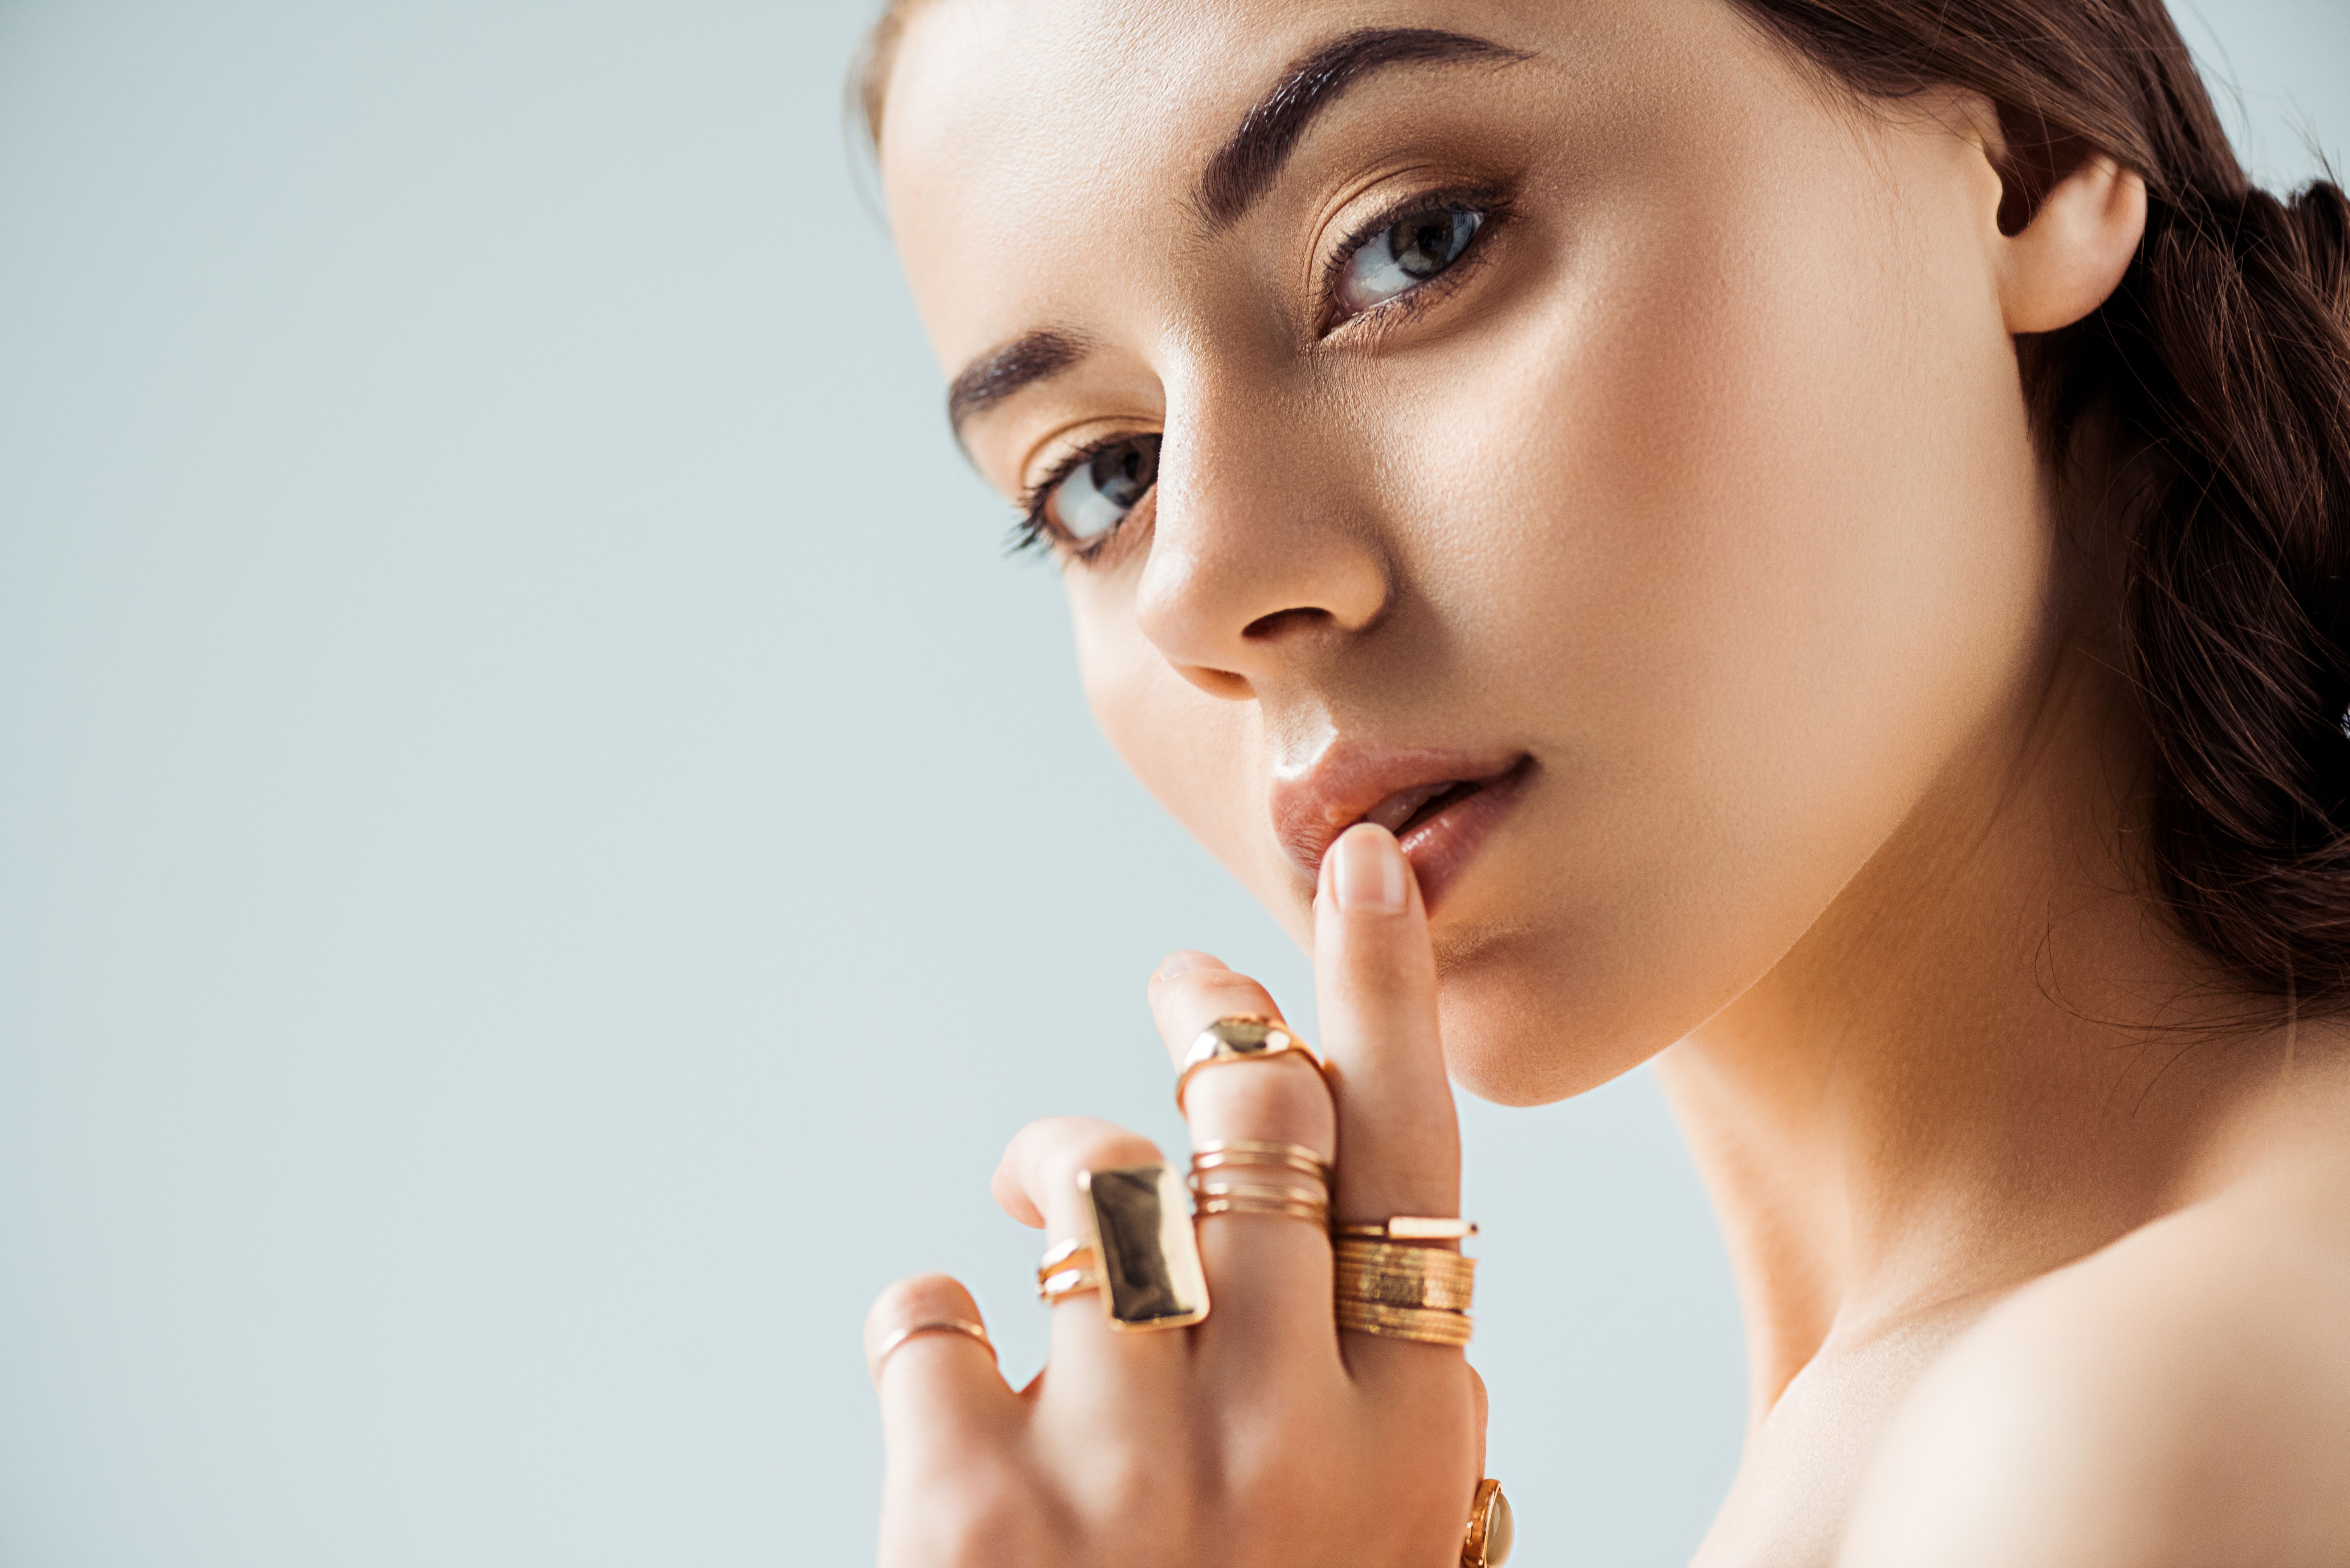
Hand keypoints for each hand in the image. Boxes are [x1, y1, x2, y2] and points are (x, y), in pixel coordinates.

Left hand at [864, 823, 1486, 1565]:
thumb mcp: (1386, 1540)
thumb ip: (1388, 1398)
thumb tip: (1355, 1223)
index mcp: (1406, 1435)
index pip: (1409, 1153)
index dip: (1382, 989)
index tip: (1363, 870)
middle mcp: (1286, 1431)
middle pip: (1251, 1123)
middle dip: (1212, 1022)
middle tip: (1183, 995)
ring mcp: (1127, 1472)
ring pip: (1095, 1184)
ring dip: (1059, 1164)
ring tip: (1039, 1209)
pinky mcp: (966, 1516)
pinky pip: (926, 1314)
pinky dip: (924, 1322)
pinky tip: (949, 1373)